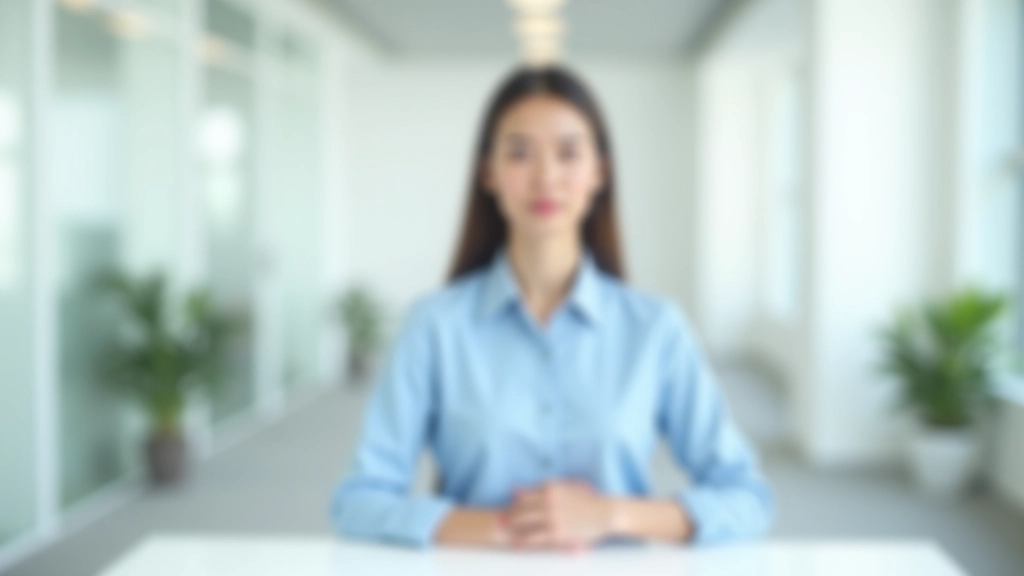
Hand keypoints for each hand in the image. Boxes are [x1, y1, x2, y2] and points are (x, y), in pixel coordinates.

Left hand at [500, 480, 614, 551]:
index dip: (514, 504)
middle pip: (520, 507)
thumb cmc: (588, 500)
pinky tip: (516, 544)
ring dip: (511, 527)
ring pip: (523, 521)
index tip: (508, 509)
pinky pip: (533, 537)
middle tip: (499, 521)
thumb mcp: (568, 487)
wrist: (606, 513)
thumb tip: (527, 490)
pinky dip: (522, 540)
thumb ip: (549, 488)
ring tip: (502, 533)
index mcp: (551, 487)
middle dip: (508, 515)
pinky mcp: (556, 532)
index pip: (524, 495)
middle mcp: (548, 499)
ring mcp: (551, 516)